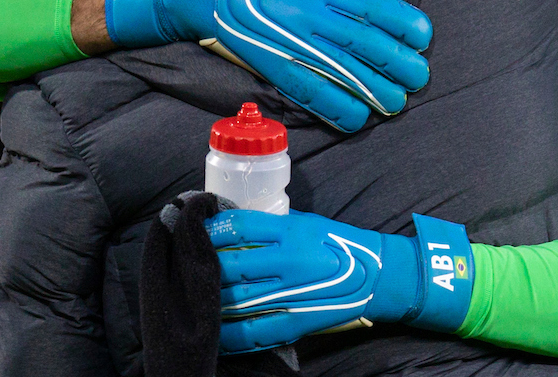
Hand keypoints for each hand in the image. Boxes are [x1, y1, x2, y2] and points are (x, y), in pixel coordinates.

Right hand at [105, 0, 432, 130]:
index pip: (371, 6)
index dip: (402, 22)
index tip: (423, 36)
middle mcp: (311, 15)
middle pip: (366, 43)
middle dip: (398, 64)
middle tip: (418, 77)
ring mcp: (294, 44)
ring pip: (345, 72)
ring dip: (376, 91)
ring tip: (396, 103)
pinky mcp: (277, 68)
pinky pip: (313, 93)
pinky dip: (337, 109)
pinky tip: (357, 118)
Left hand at [206, 209, 473, 353]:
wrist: (376, 277)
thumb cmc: (337, 244)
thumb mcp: (305, 223)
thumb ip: (270, 227)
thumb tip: (225, 224)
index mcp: (292, 231)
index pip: (239, 226)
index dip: (209, 228)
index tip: (190, 228)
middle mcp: (290, 261)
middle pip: (230, 264)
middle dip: (200, 264)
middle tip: (181, 263)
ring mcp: (292, 294)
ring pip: (235, 299)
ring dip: (207, 299)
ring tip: (189, 296)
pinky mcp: (296, 322)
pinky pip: (252, 332)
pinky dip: (228, 334)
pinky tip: (212, 330)